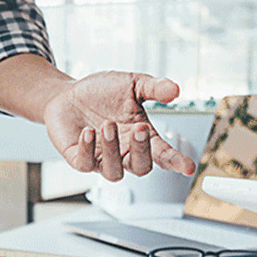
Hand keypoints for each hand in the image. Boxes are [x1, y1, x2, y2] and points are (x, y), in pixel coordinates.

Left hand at [43, 71, 195, 180]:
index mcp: (141, 137)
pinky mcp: (79, 158)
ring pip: (113, 172)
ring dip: (112, 149)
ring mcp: (101, 158)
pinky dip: (88, 148)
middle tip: (139, 129)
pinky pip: (86, 164)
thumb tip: (175, 89)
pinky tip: (88, 132)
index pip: (163, 154)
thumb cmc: (102, 93)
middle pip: (140, 167)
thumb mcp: (131, 84)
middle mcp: (123, 151)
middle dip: (141, 151)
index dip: (175, 162)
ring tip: (107, 125)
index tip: (188, 167)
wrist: (68, 93)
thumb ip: (154, 88)